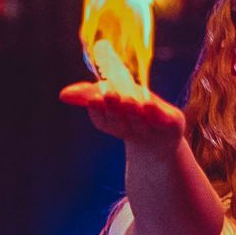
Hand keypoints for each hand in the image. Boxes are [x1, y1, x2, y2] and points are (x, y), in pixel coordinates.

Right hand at [59, 80, 185, 149]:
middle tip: (110, 94)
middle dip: (115, 108)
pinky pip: (164, 121)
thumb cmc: (132, 115)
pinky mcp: (173, 126)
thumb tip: (63, 95)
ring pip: (139, 122)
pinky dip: (156, 113)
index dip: (98, 111)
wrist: (162, 140)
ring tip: (129, 99)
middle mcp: (133, 131)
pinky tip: (150, 104)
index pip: (102, 121)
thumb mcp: (109, 101)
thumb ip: (87, 95)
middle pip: (120, 121)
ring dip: (133, 111)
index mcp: (115, 125)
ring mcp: (153, 131)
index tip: (94, 97)